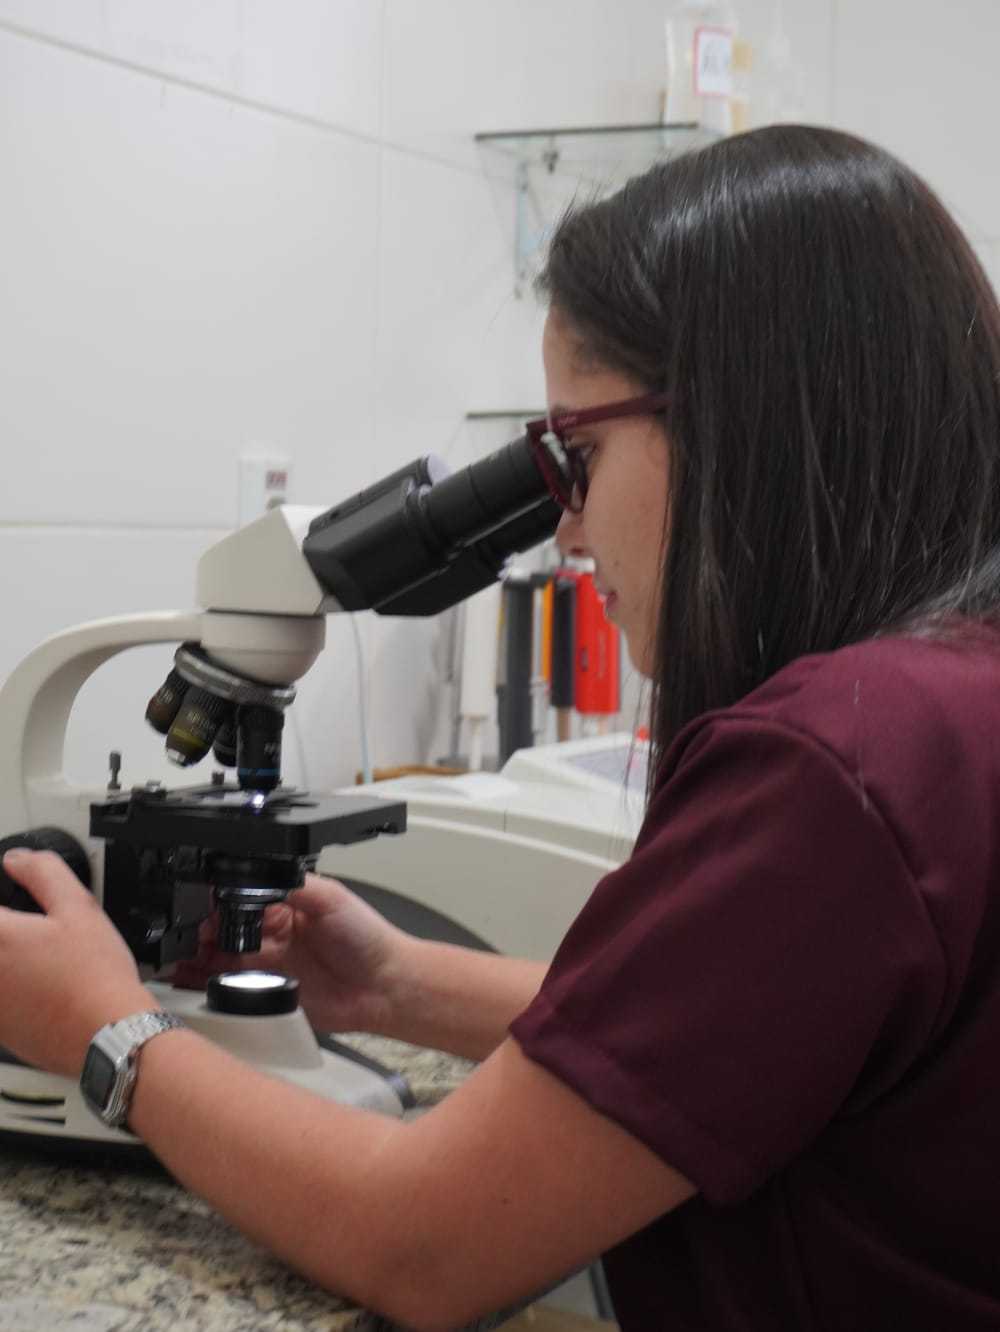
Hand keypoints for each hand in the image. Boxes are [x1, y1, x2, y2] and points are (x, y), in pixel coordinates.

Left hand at [0, 850, 155, 1076]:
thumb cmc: (96, 976)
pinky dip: (12, 988)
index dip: (3, 899)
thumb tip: (18, 860)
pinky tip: (37, 985)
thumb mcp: (79, 907)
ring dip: (10, 961)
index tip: (15, 906)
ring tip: (37, 959)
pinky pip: (0, 999)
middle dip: (7, 929)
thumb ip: (44, 873)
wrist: (107, 1034)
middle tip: (23, 926)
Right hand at [174, 873, 410, 1035]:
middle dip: (197, 932)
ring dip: (195, 959)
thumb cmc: (368, 937)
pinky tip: (191, 983)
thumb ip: (293, 882)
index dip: (214, 904)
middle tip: (183, 936)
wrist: (385, 986)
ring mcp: (268, 966)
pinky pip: (230, 991)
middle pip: (221, 931)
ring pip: (218, 961)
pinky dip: (206, 987)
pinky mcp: (269, 995)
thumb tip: (258, 869)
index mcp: (284, 906)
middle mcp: (271, 935)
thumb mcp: (330, 897)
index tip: (198, 908)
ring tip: (177, 959)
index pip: (237, 900)